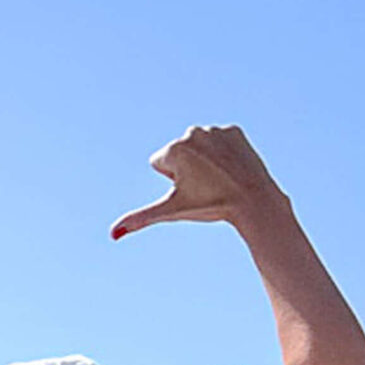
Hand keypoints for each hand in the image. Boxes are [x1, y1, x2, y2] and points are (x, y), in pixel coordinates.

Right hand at [111, 124, 286, 240]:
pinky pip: (219, 143)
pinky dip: (223, 155)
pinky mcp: (234, 131)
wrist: (252, 199)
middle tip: (206, 186)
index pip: (159, 164)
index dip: (173, 181)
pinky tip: (231, 168)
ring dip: (205, 162)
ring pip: (199, 148)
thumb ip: (140, 218)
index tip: (191, 189)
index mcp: (174, 148)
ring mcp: (215, 130)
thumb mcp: (172, 211)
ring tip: (220, 178)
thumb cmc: (210, 206)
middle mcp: (193, 132)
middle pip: (178, 154)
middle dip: (187, 169)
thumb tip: (112, 234)